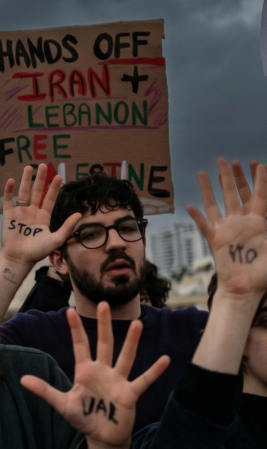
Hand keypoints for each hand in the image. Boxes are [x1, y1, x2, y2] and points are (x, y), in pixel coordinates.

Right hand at [0, 164, 80, 269]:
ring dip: (26, 180)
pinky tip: (11, 180)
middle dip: (40, 179)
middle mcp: (32, 211)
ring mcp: (20, 212)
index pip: (49, 199)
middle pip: (37, 191)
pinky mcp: (8, 215)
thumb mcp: (56, 239)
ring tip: (28, 167)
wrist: (19, 258)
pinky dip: (9, 190)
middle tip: (43, 165)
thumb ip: (67, 226)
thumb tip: (79, 214)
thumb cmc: (38, 251)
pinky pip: (8, 200)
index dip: (54, 188)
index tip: (58, 176)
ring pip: (23, 192)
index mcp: (43, 216)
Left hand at [21, 303, 169, 448]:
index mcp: (85, 371)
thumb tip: (22, 379)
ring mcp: (118, 380)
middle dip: (104, 325)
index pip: (80, 345)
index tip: (69, 311)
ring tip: (137, 323)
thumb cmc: (82, 418)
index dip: (76, 329)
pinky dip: (154, 371)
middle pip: (104, 343)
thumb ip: (44, 391)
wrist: (102, 437)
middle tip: (104, 303)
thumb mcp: (62, 404)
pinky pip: (144, 380)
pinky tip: (164, 359)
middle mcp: (103, 371)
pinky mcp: (130, 394)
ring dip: (131, 341)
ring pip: (125, 357)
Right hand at [189, 158, 266, 299]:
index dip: (260, 180)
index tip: (258, 164)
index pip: (260, 196)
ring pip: (215, 204)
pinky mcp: (215, 240)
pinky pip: (204, 225)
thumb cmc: (264, 273)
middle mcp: (241, 223)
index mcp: (258, 223)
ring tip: (202, 173)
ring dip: (209, 189)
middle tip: (224, 160)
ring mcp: (226, 230)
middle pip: (234, 194)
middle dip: (230, 176)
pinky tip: (189, 206)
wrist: (246, 288)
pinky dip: (196, 216)